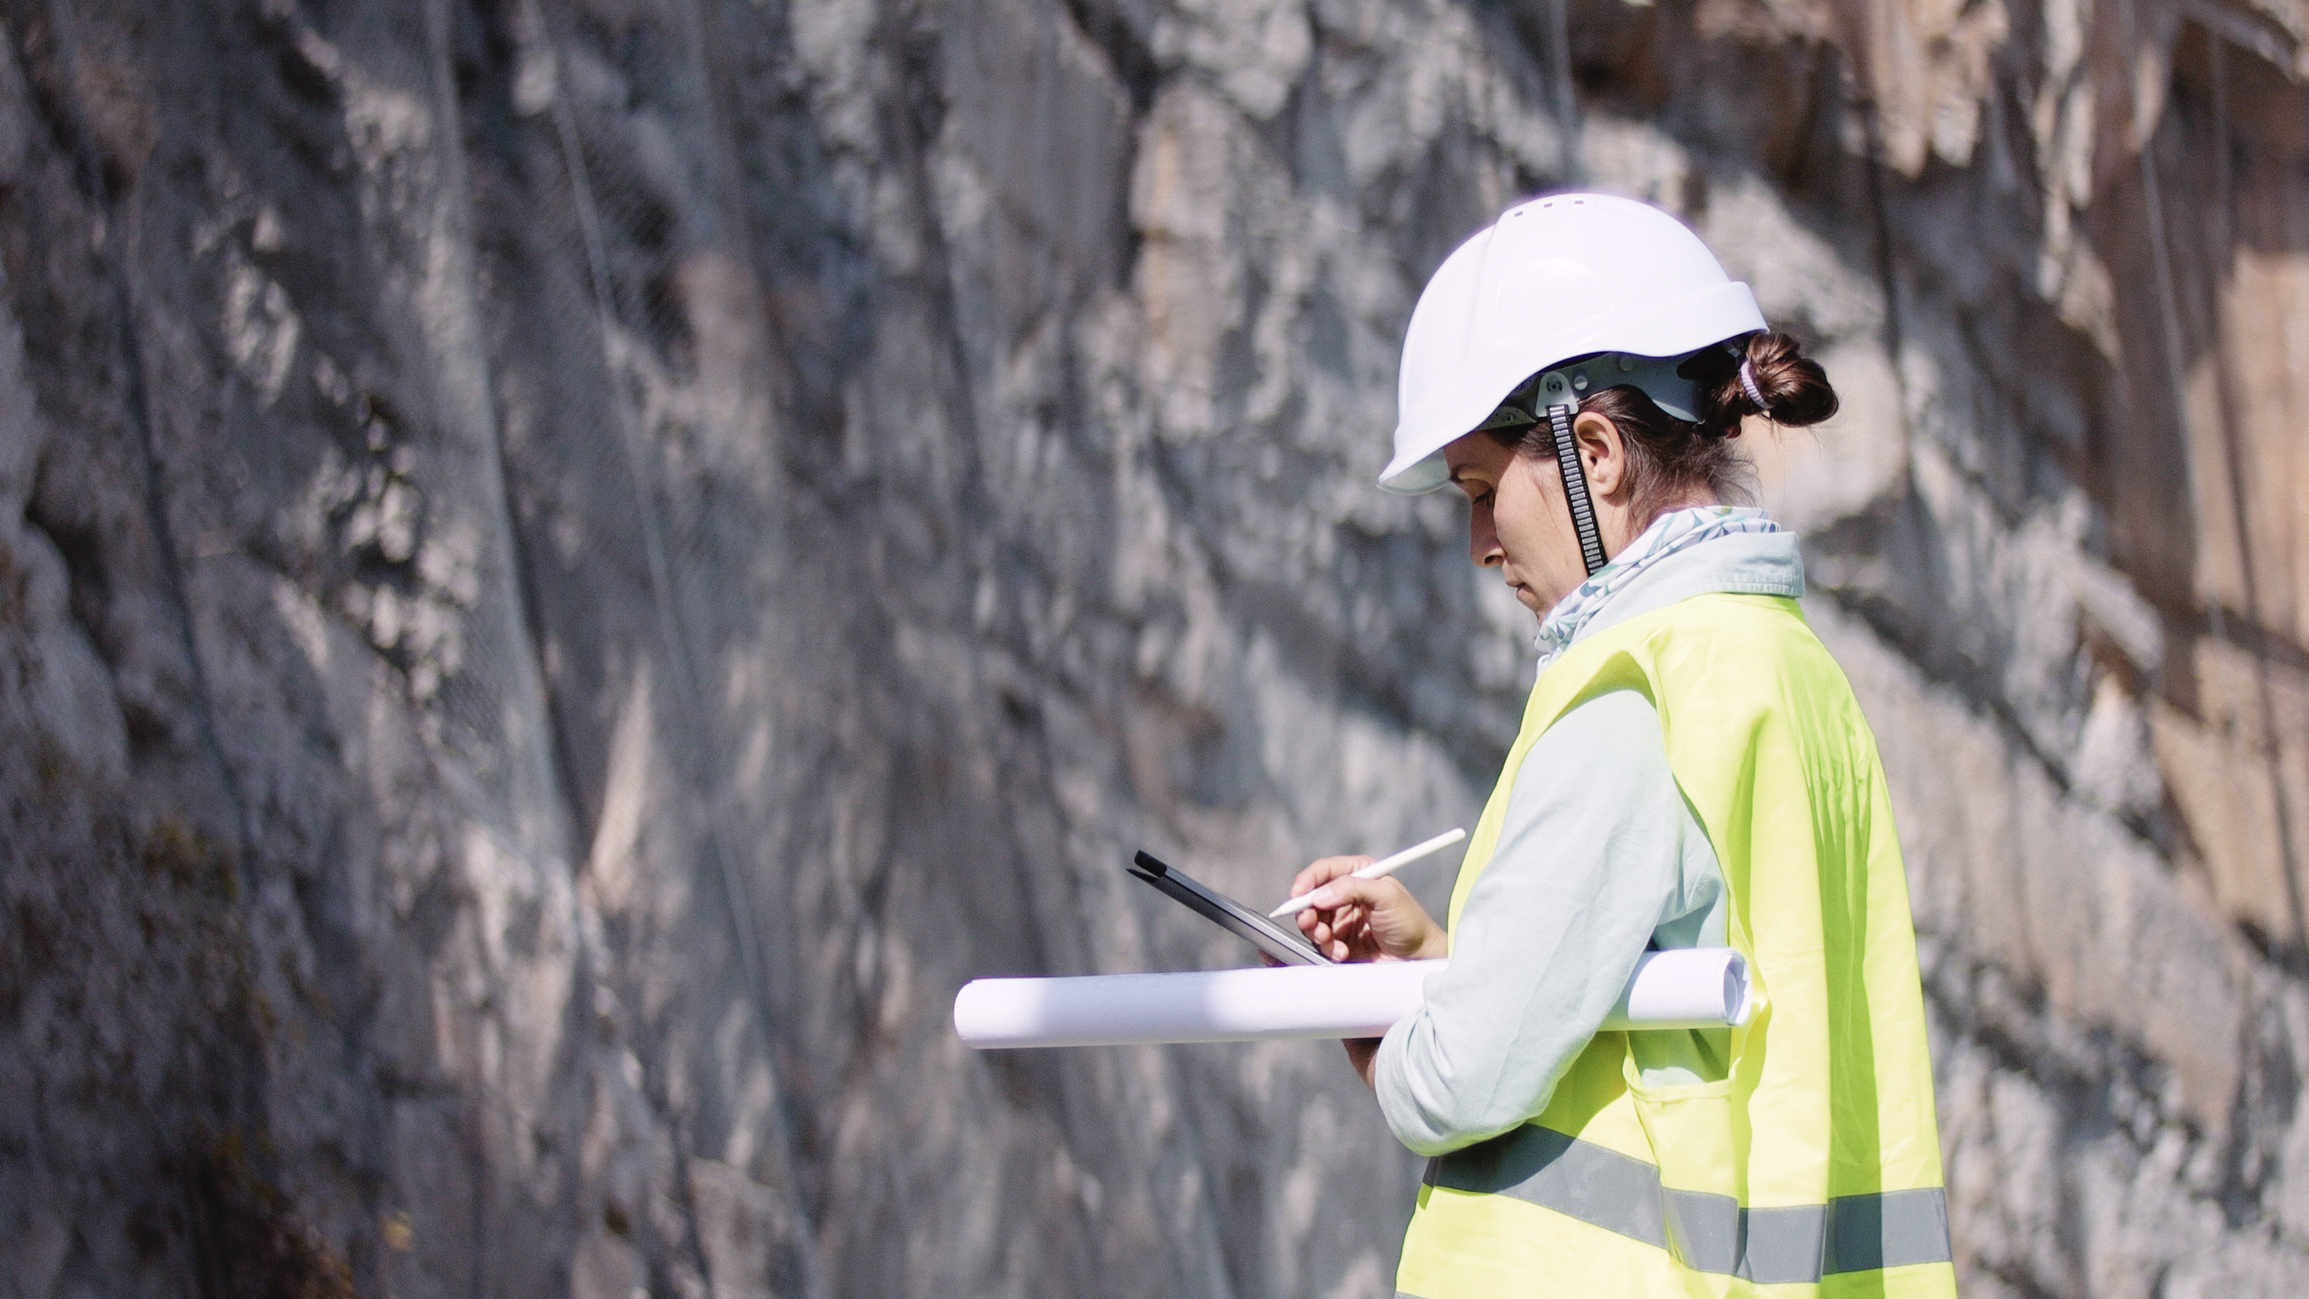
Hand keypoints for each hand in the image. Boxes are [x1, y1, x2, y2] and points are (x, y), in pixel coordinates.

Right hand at [1284, 855, 1447, 963]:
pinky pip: (1321, 943)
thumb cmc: (1411, 923)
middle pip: (1312, 897)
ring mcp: (1342, 920)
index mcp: (1359, 874)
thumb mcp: (1386, 896)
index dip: (1308, 880)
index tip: (1299, 894)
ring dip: (1317, 932)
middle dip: (1307, 911)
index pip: (1324, 870)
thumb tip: (1321, 895)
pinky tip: (1342, 953)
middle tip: (1310, 922)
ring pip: (1313, 922)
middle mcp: (1347, 895)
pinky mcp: (1340, 942)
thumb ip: (1353, 888)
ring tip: (1328, 940)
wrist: (1418, 959)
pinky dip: (1328, 949)